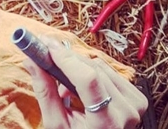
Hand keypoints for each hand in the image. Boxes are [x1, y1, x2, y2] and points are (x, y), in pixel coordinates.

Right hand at [24, 35, 147, 128]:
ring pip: (100, 66)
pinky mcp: (136, 97)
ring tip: (64, 86)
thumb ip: (45, 93)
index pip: (88, 79)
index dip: (67, 59)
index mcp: (106, 123)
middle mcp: (126, 112)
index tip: (48, 46)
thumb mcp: (56, 125)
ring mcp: (134, 104)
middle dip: (66, 60)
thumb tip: (31, 62)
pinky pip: (109, 70)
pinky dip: (91, 72)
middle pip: (93, 69)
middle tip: (45, 54)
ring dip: (77, 68)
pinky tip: (80, 88)